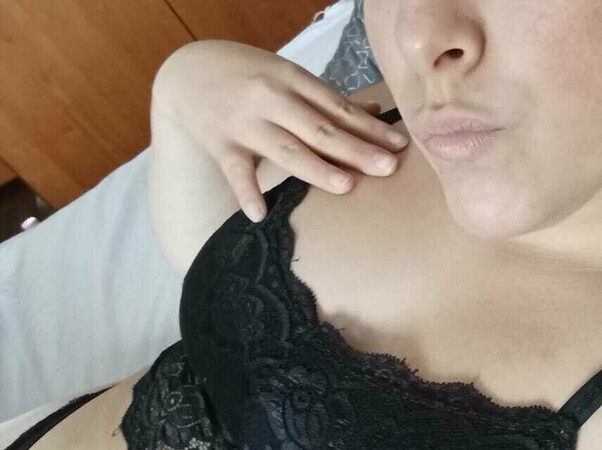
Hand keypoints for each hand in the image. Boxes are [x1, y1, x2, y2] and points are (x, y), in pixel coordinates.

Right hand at [153, 39, 407, 221]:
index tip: (399, 146)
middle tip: (387, 168)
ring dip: (316, 167)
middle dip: (356, 149)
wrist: (188, 71)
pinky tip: (260, 213)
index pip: (338, 108)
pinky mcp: (218, 143)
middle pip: (320, 129)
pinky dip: (246, 192)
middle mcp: (270, 99)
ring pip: (285, 149)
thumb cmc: (250, 75)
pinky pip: (235, 171)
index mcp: (292, 80)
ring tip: (346, 185)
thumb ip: (328, 98)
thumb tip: (376, 110)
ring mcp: (243, 122)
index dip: (370, 128)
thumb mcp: (289, 76)